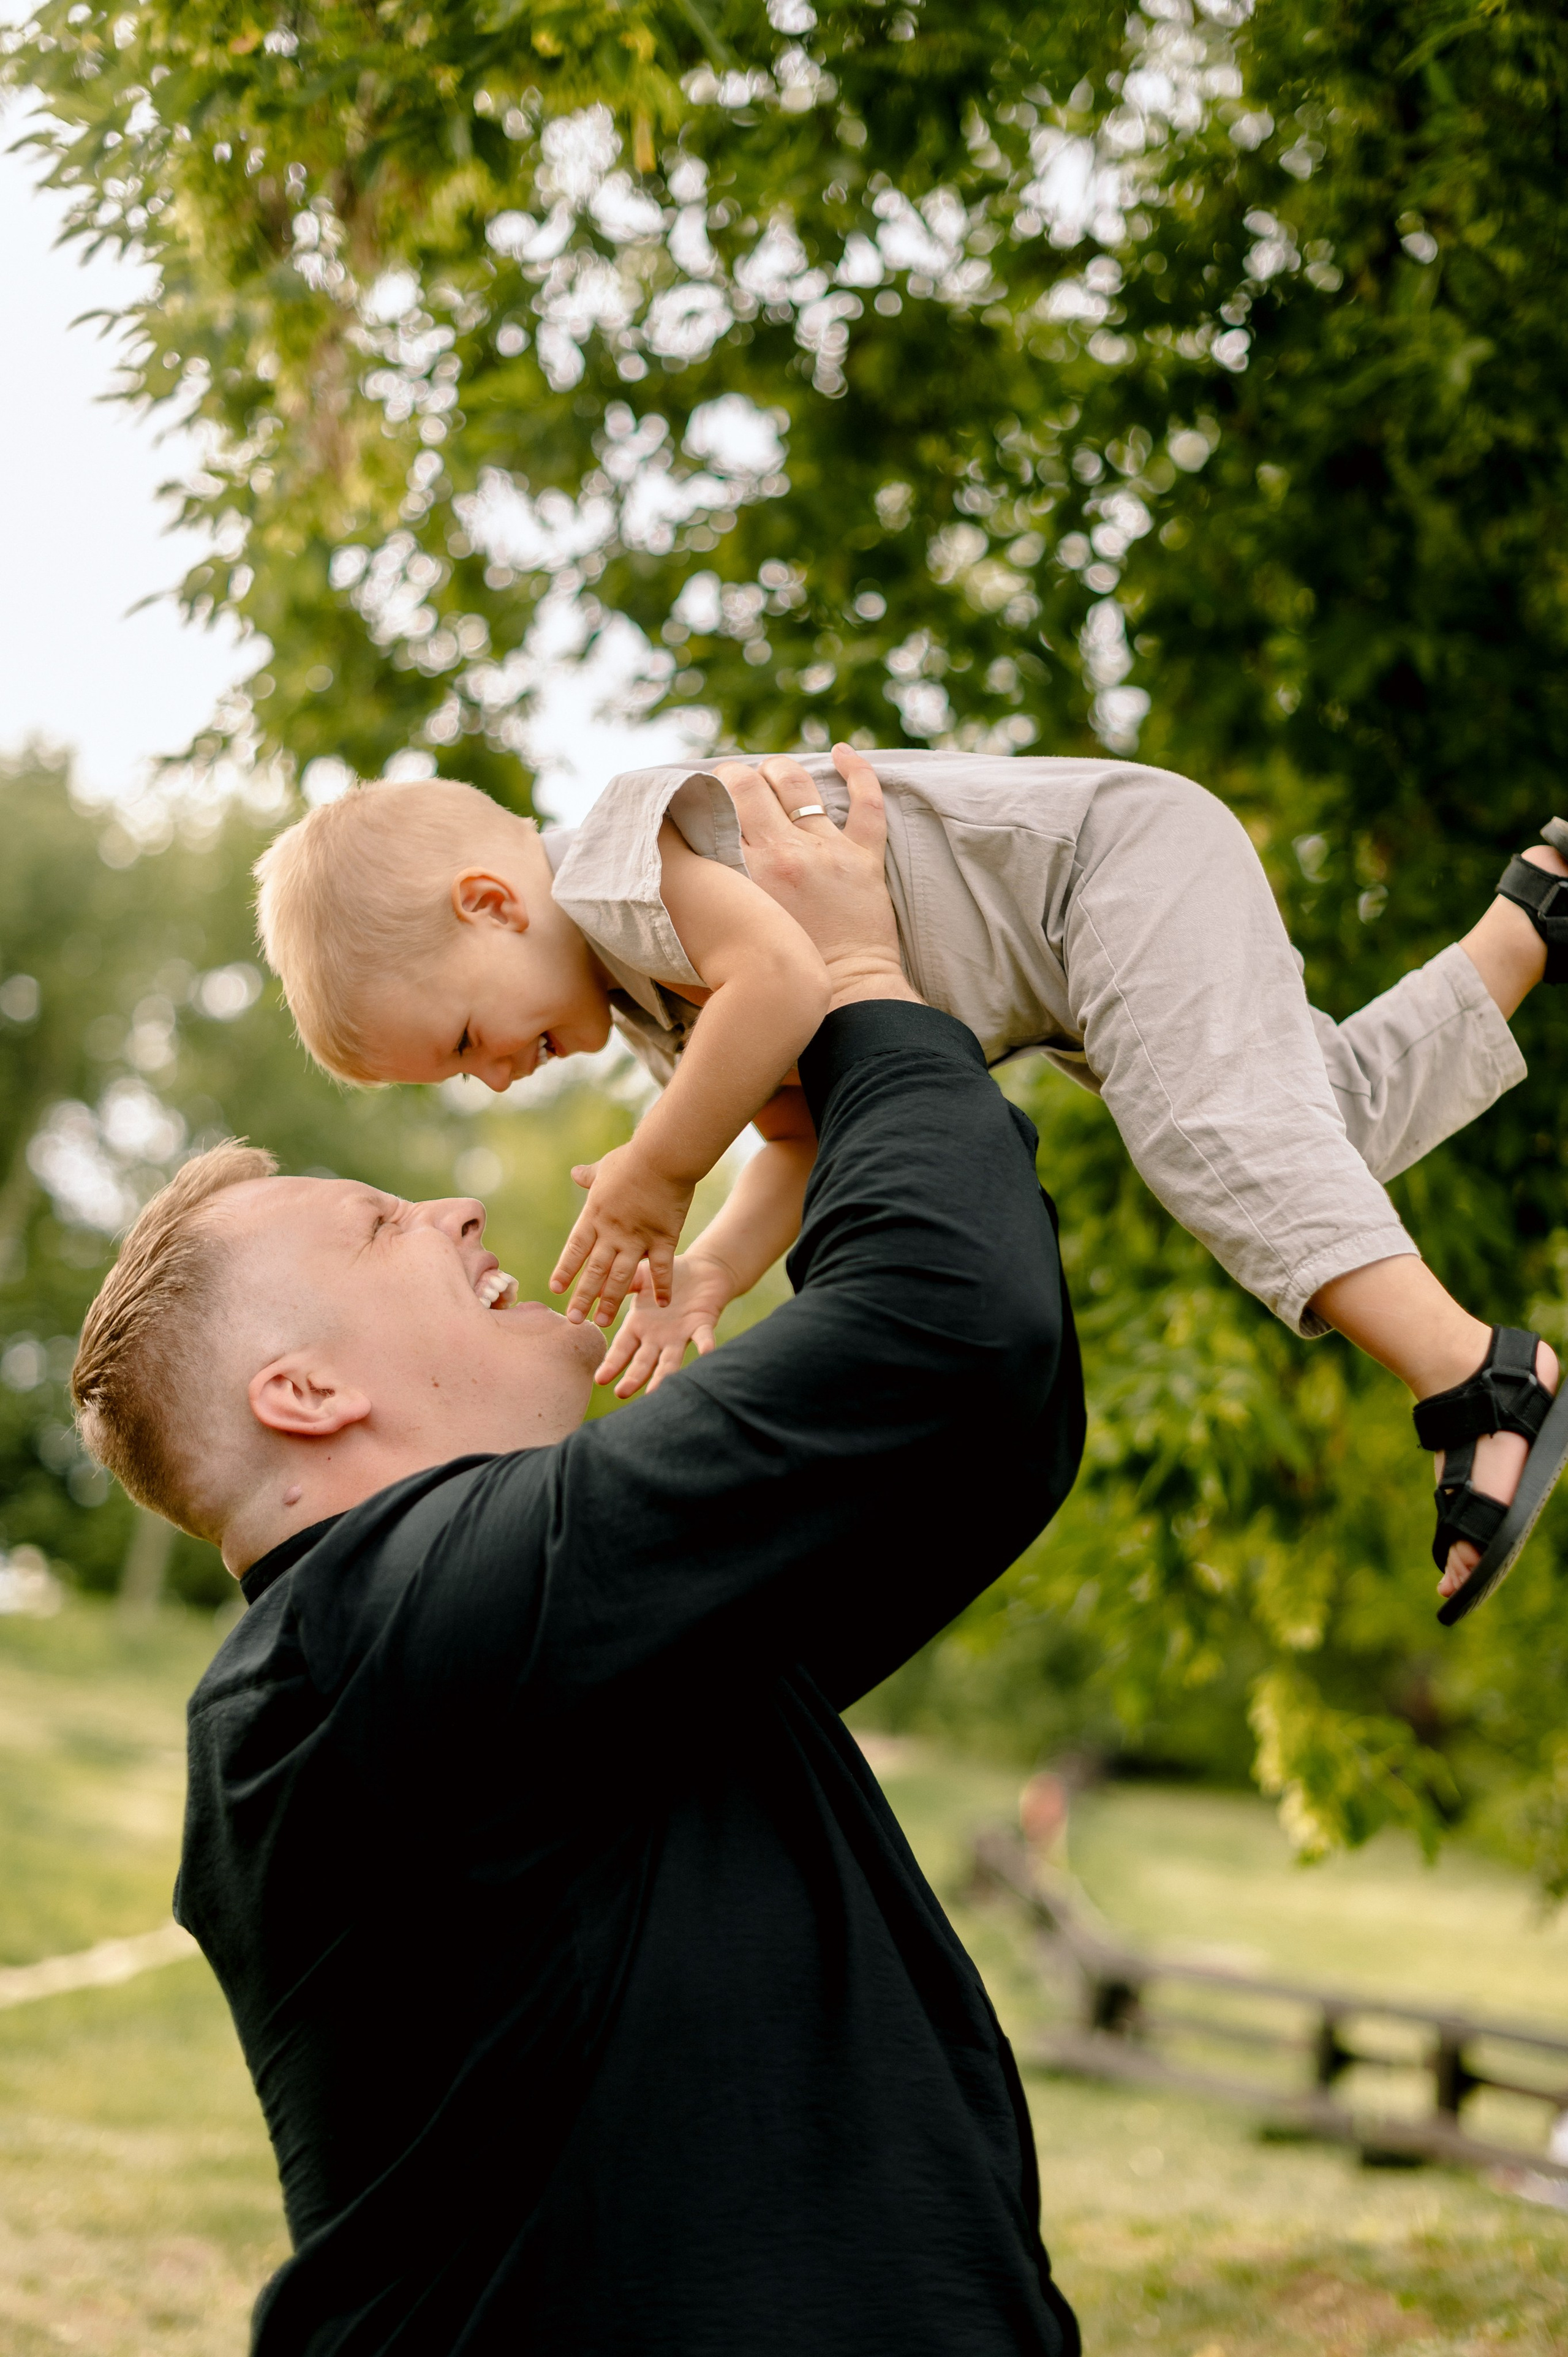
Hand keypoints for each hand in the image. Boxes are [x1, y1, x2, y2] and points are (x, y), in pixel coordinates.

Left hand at [549, 1142, 694, 1326]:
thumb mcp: (606, 1167)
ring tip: (602, 1323)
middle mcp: (612, 1232)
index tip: (556, 1289)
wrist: (663, 1154)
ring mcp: (638, 1238)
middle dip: (582, 1297)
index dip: (565, 1271)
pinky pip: (662, 1268)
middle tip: (574, 1320)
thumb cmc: (634, 1157)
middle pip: (594, 1271)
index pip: (575, 1249)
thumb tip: (576, 1172)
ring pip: (621, 1276)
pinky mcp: (664, 1238)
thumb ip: (591, 1176)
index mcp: (595, 1215)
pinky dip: (661, 1286)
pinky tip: (661, 1304)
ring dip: (611, 1301)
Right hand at [595, 1253, 735, 1398]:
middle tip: (623, 1393)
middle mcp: (657, 1338)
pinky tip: (707, 1352)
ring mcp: (680, 1335)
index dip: (612, 1364)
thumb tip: (587, 1290)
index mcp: (638, 1327)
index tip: (600, 1380)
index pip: (622, 1349)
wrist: (701, 1270)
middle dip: (634, 1377)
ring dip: (663, 1375)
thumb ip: (616, 1285)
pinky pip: (704, 1337)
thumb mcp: (638, 1278)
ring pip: (670, 1360)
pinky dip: (706, 1345)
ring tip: (655, 1392)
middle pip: (643, 1362)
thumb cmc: (666, 1274)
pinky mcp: (702, 1325)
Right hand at [710, 744, 918, 1009]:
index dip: (699, 797)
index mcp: (744, 872)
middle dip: (733, 777)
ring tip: (770, 772)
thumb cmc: (774, 983)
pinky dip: (857, 771)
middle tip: (729, 785)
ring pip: (798, 784)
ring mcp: (827, 851)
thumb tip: (672, 884)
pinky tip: (841, 752)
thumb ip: (700, 907)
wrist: (843, 1003)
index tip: (694, 799)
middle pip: (747, 786)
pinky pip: (867, 803)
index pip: (711, 810)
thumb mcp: (724, 939)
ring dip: (778, 771)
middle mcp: (784, 851)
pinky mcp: (864, 859)